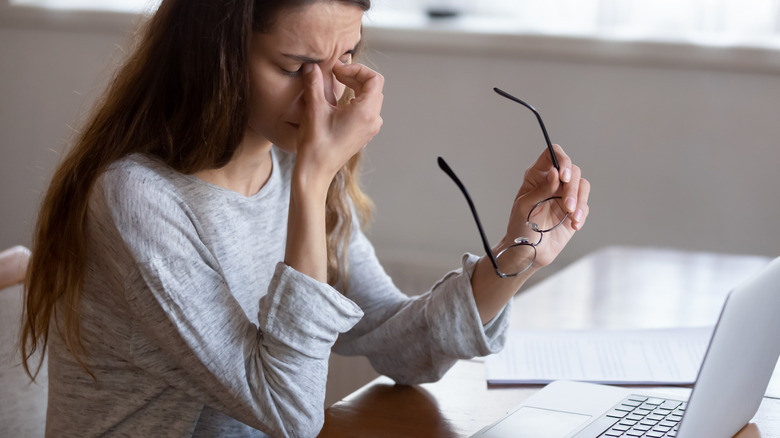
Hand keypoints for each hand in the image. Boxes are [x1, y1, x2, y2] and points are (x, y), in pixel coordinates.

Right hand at [294, 62, 383, 188]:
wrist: (316, 171)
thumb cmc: (316, 143)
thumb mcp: (314, 108)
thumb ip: (314, 83)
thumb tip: (311, 65)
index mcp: (366, 112)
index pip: (374, 79)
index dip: (356, 68)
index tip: (337, 70)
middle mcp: (373, 120)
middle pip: (373, 87)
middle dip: (355, 76)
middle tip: (334, 74)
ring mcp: (370, 129)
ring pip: (370, 99)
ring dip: (355, 87)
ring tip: (336, 85)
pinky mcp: (363, 135)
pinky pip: (366, 111)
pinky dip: (355, 100)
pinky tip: (338, 103)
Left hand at [500, 144, 589, 270]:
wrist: (528, 252)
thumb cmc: (520, 227)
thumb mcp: (525, 206)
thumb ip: (541, 189)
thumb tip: (555, 173)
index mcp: (536, 176)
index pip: (552, 154)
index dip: (561, 160)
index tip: (564, 176)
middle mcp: (552, 182)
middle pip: (572, 170)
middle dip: (572, 188)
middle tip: (567, 206)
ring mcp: (564, 196)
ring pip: (582, 185)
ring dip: (579, 200)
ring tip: (571, 216)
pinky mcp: (574, 210)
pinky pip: (585, 205)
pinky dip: (582, 214)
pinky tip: (574, 224)